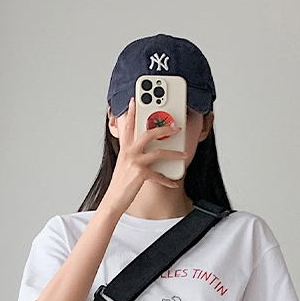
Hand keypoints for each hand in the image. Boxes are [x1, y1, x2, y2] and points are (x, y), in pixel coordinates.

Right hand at [101, 96, 187, 215]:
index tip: (134, 100)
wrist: (113, 200)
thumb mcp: (124, 164)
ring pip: (158, 152)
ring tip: (185, 154)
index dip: (132, 112)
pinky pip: (159, 176)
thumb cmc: (120, 184)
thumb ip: (132, 154)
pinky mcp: (140, 174)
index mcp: (125, 149)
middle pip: (148, 134)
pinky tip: (174, 183)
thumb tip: (145, 150)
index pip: (128, 126)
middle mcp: (129, 153)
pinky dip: (168, 180)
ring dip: (175, 154)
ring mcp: (135, 162)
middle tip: (176, 127)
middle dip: (164, 129)